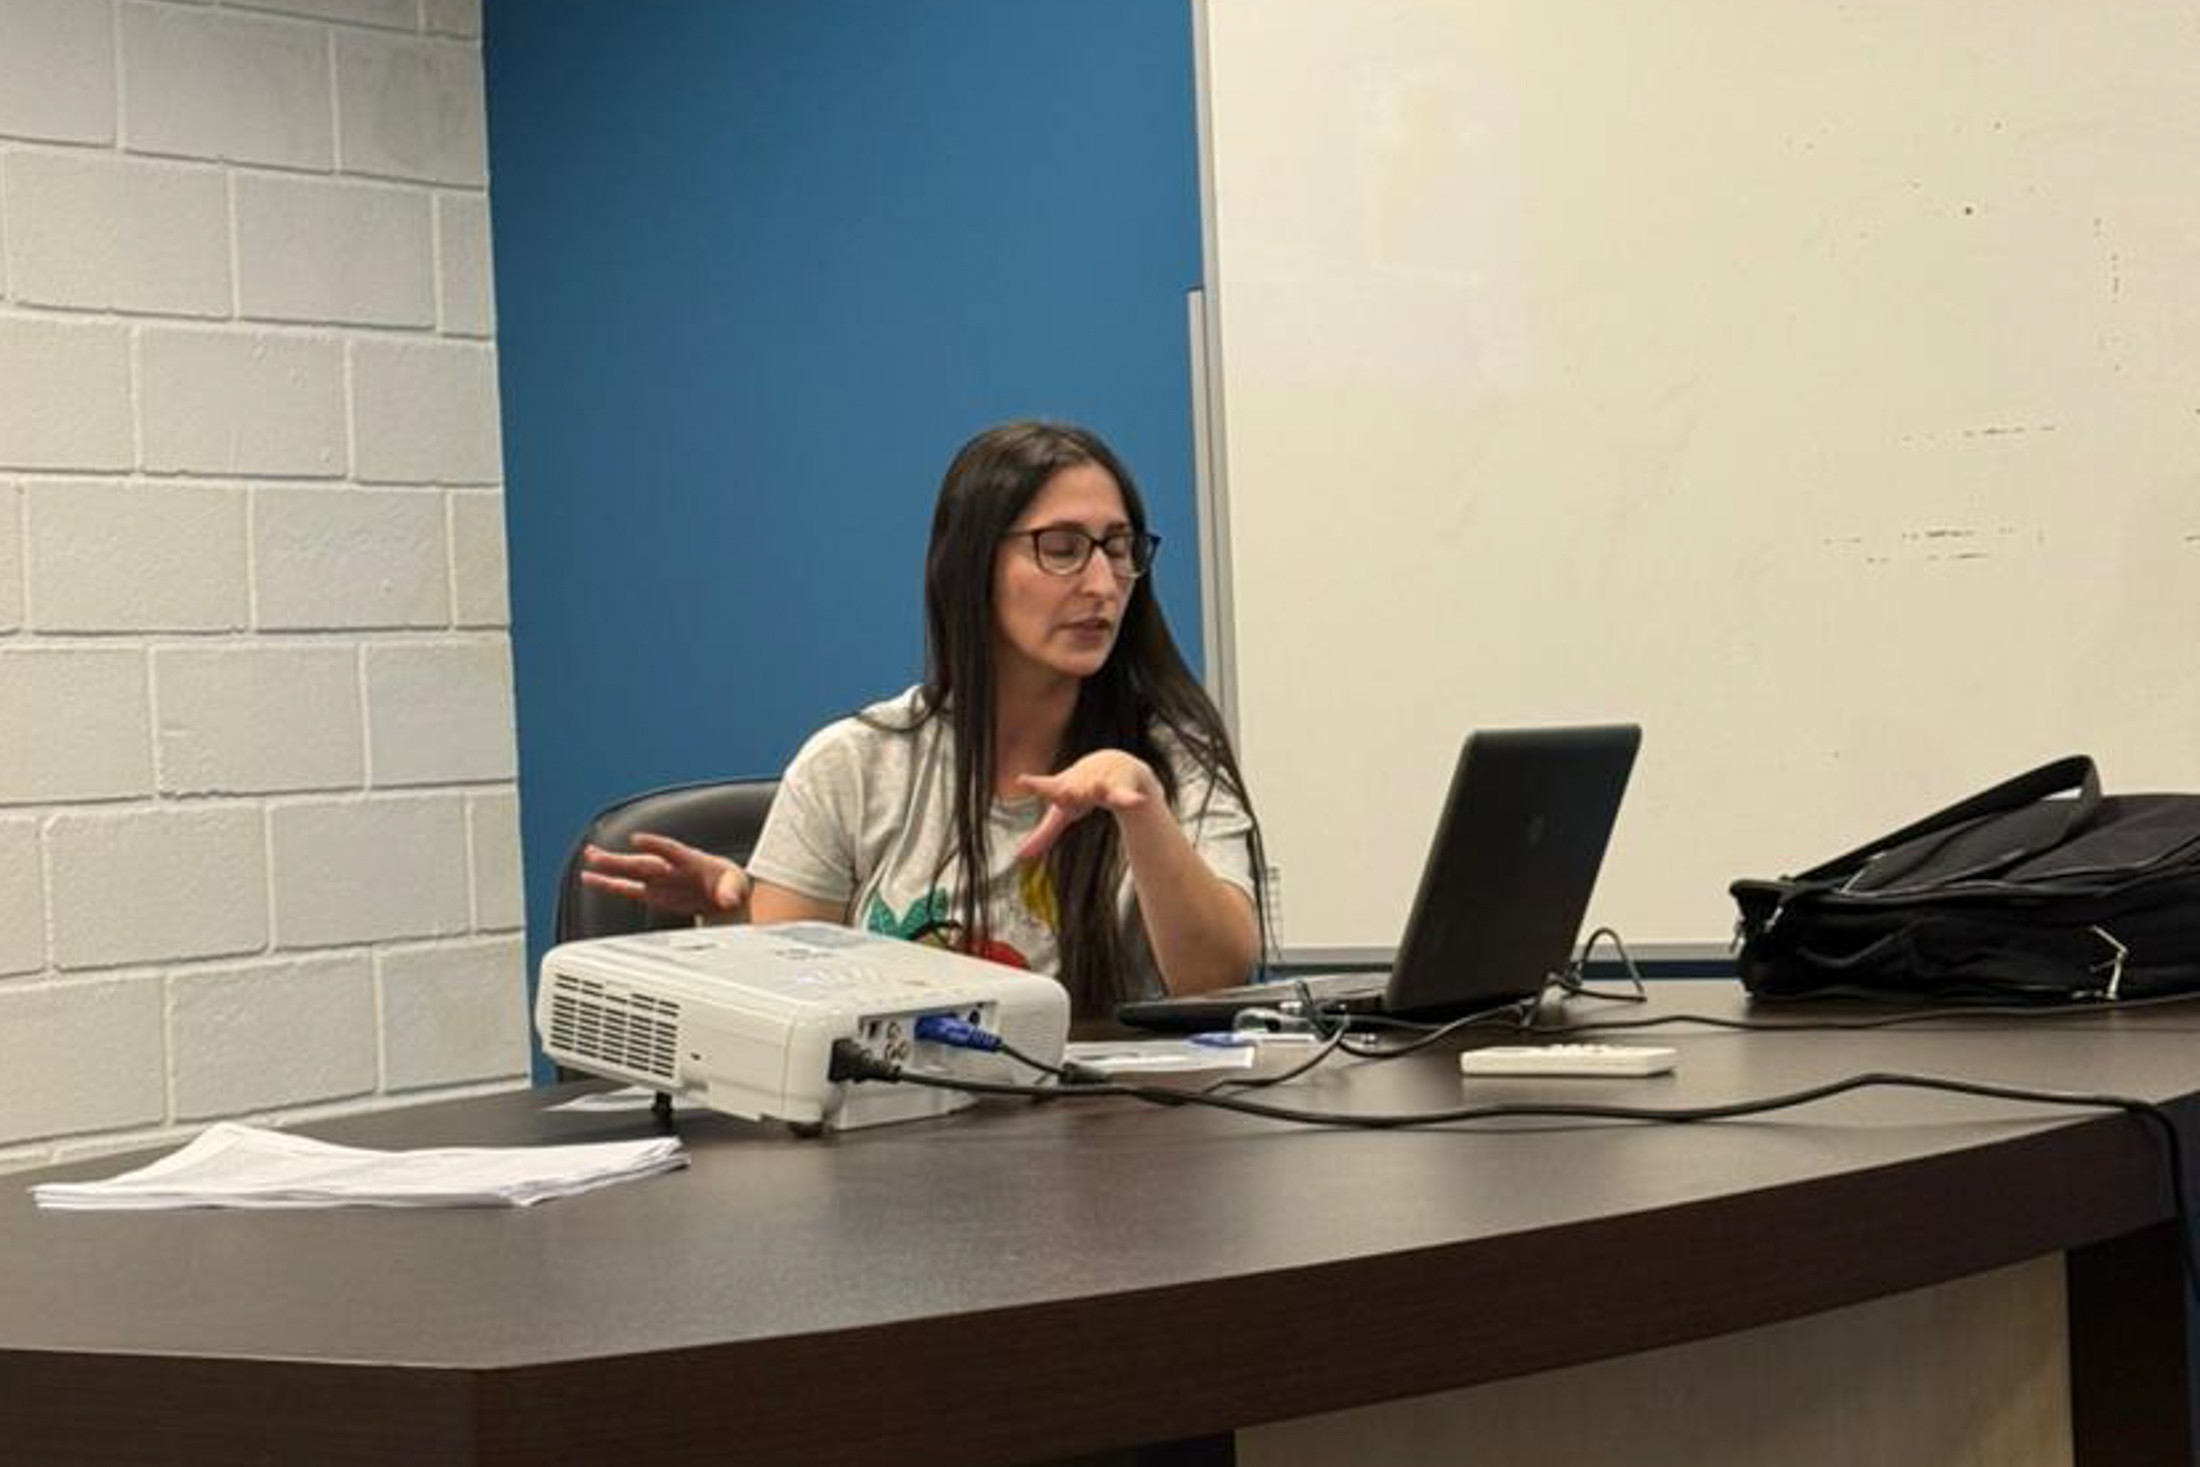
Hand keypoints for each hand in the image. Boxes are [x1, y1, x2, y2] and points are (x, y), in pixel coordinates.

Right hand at [579, 832, 749, 916]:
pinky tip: (591, 878)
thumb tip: (728, 898)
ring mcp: (660, 880)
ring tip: (588, 857)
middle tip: (596, 853)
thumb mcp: (737, 886)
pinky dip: (610, 884)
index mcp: (692, 860)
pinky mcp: (653, 893)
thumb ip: (731, 891)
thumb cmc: (730, 885)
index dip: (654, 844)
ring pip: (630, 871)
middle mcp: (671, 868)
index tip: (637, 840)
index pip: (671, 850)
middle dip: (620, 859)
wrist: (726, 896)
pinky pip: (628, 888)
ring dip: (609, 865)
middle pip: (642, 862)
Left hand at [1015, 750, 1162, 861]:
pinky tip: (1140, 801)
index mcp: (1064, 789)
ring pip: (1101, 788)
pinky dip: (1132, 799)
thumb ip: (1043, 834)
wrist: (1113, 762)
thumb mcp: (1062, 812)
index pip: (1047, 787)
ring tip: (1099, 787)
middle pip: (1074, 790)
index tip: (1022, 780)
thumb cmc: (1080, 790)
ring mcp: (1102, 784)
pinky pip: (1127, 796)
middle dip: (1069, 793)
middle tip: (1064, 794)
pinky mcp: (1122, 788)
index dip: (1035, 785)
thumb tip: (1020, 856)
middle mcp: (1081, 785)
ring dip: (1099, 789)